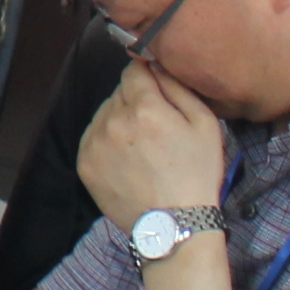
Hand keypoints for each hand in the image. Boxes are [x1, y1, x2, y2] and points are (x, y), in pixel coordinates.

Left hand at [77, 54, 230, 229]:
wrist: (174, 224)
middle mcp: (113, 120)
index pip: (134, 69)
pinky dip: (107, 140)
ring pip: (105, 113)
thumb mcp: (205, 124)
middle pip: (120, 92)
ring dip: (120, 120)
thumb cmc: (196, 173)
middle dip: (137, 101)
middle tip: (157, 127)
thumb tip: (156, 64)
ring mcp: (94, 143)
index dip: (148, 77)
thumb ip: (178, 87)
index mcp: (144, 107)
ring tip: (142, 147)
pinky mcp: (84, 163)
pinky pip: (93, 136)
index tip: (158, 92)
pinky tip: (128, 159)